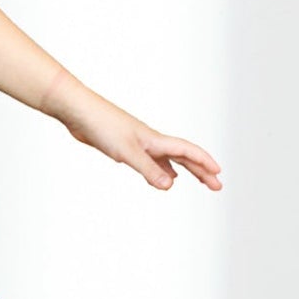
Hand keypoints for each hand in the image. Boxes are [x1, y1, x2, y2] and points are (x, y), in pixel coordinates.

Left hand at [43, 74, 221, 191]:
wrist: (79, 112)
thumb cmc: (101, 126)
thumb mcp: (127, 152)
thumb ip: (148, 169)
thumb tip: (169, 186)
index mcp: (155, 140)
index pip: (188, 151)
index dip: (204, 162)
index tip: (219, 174)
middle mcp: (151, 141)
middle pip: (184, 157)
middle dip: (201, 171)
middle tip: (216, 185)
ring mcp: (139, 144)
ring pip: (169, 159)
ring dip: (185, 170)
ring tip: (198, 181)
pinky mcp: (125, 147)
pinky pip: (152, 161)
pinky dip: (161, 170)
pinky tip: (164, 176)